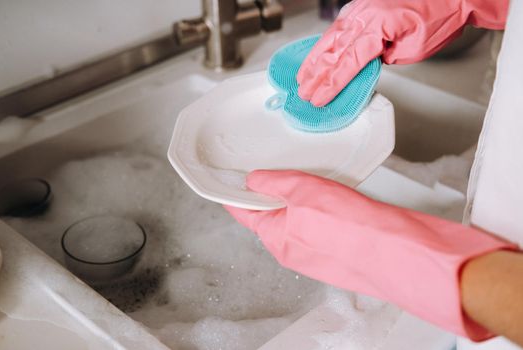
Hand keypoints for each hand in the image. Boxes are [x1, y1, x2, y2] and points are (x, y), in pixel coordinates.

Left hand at [225, 170, 515, 339]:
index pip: (241, 212)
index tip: (226, 178)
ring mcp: (314, 252)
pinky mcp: (336, 251)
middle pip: (269, 215)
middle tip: (279, 170)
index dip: (232, 192)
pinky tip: (333, 199)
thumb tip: (253, 180)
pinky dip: (318, 210)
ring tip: (312, 182)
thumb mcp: (304, 192)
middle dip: (272, 192)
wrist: (400, 253)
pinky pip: (317, 226)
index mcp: (276, 238)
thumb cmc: (354, 229)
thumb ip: (274, 183)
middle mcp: (291, 249)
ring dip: (299, 200)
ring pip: (296, 219)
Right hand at [297, 0, 507, 105]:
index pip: (348, 61)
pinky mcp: (363, 6)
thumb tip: (363, 67)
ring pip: (331, 37)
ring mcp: (362, 7)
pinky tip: (317, 53)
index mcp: (378, 24)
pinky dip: (325, 42)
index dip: (331, 83)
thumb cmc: (440, 17)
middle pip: (334, 50)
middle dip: (317, 74)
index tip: (318, 97)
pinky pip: (339, 27)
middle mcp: (365, 13)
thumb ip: (383, 58)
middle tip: (303, 92)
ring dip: (315, 59)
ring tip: (302, 76)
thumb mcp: (413, 48)